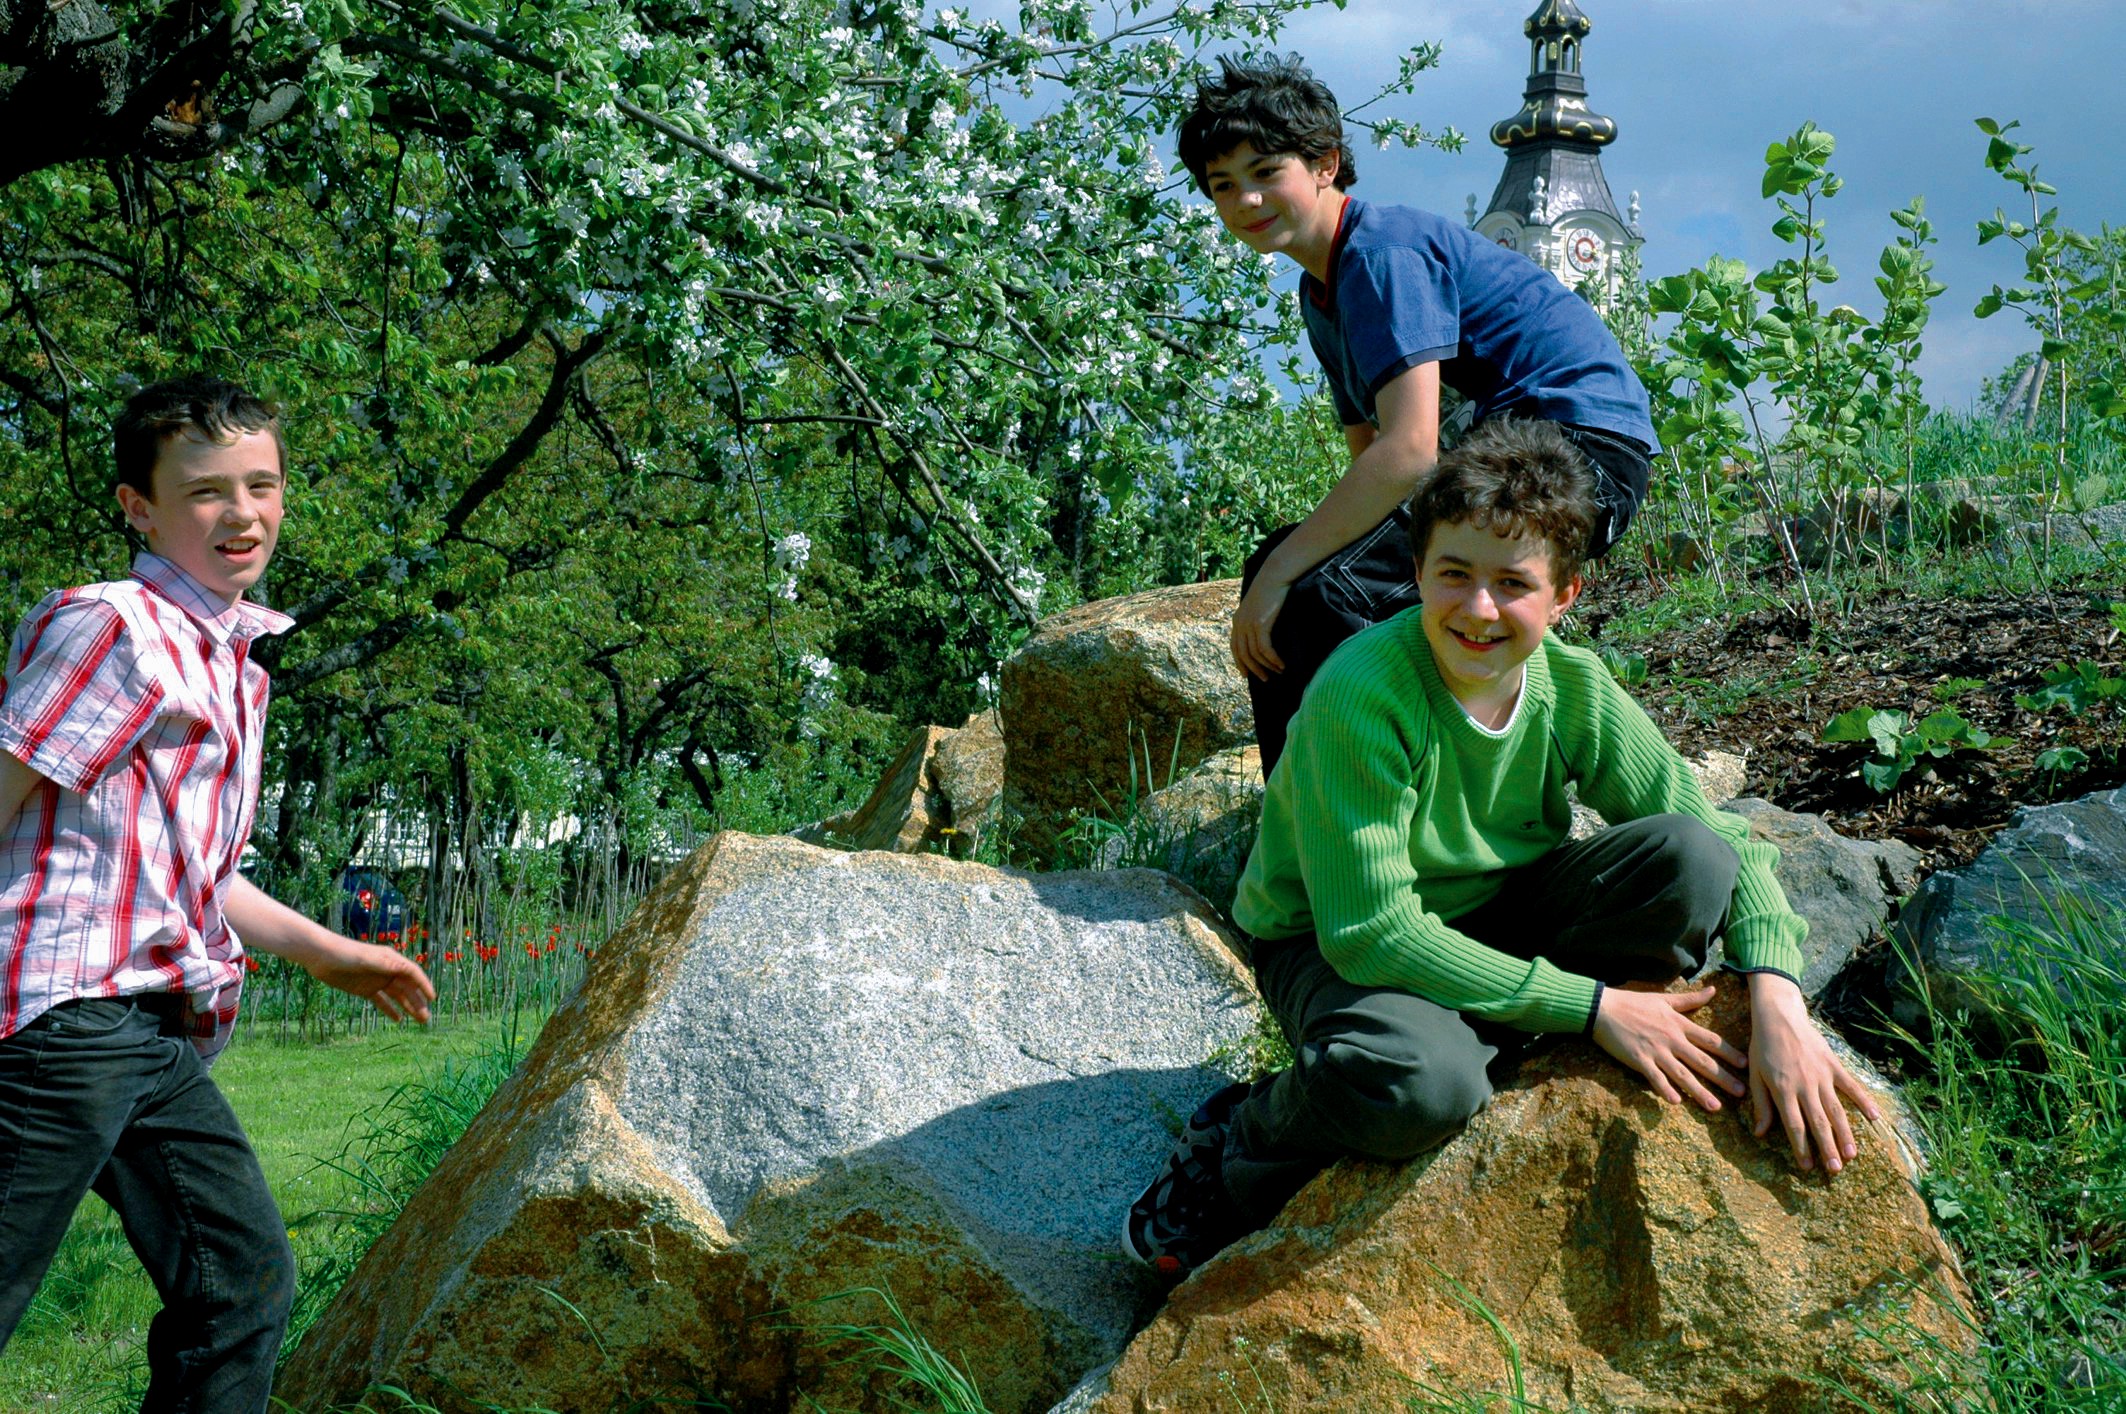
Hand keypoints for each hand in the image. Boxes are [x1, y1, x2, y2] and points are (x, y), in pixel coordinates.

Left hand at [305, 935, 435, 1023]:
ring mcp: (376, 980)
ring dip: (408, 1007)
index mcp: (391, 960)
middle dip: (418, 1002)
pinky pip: (381, 1001)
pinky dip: (390, 1010)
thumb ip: (386, 965)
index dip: (424, 985)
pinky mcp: (364, 989)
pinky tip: (398, 1020)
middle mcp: (387, 970)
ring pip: (397, 996)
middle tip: (426, 1019)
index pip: (413, 974)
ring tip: (419, 1021)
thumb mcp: (366, 959)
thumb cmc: (345, 953)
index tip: (432, 999)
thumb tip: (408, 970)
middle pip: (407, 988)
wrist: (321, 956)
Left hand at [1231, 578, 1289, 679]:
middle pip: (1243, 655)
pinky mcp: (1260, 625)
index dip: (1240, 663)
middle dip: (1253, 669)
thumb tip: (1262, 633)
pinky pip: (1265, 649)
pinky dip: (1273, 659)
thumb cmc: (1271, 588)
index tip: (1248, 674)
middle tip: (1265, 679)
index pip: (1235, 647)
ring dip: (1267, 666)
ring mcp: (1249, 625)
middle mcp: (1240, 624)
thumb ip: (1256, 618)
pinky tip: (1281, 664)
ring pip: (1255, 654)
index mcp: (1237, 620)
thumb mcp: (1259, 605)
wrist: (1275, 575)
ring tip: (1278, 671)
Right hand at [1592, 983, 1748, 1110]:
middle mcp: (1672, 1039)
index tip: (1745, 1064)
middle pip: (1702, 1061)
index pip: (1710, 1040)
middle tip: (1741, 1092)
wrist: (1603, 1007)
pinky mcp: (1639, 1059)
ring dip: (1700, 1091)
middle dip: (1723, 1078)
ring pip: (1682, 1074)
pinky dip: (1665, 1089)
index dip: (1729, 1053)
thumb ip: (1691, 999)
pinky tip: (1676, 1102)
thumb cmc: (1633, 1002)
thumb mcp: (1664, 998)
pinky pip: (1655, 1078)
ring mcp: (1656, 1050)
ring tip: (1715, 1107)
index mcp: (1679, 1024)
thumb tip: (1713, 991)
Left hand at [1747, 972, 1880, 1174]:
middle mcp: (1804, 1085)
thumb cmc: (1762, 1049)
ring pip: (1836, 1109)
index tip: (1808, 1167)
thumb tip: (1760, 1134)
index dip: (1801, 1147)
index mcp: (1783, 1090)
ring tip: (1852, 1155)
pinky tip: (1874, 1118)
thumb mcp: (1755, 1077)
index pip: (1794, 1125)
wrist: (1778, 1017)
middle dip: (1827, 1148)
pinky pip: (1851, 1086)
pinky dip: (1864, 1101)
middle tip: (1835, 1170)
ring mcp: (1821, 1075)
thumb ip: (1761, 1105)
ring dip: (1844, 1133)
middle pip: (1818, 1122)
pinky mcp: (1833, 1065)